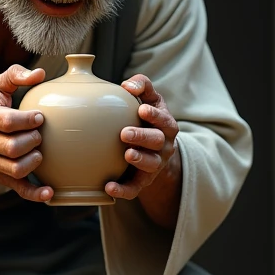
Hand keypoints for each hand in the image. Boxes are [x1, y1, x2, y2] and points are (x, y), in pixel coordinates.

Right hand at [0, 64, 53, 201]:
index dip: (28, 120)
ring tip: (39, 151)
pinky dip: (35, 193)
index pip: (7, 122)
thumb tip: (40, 74)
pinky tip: (50, 191)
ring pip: (16, 169)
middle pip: (13, 147)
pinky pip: (18, 189)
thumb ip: (16, 75)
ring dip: (34, 161)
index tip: (40, 116)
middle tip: (39, 134)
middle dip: (33, 140)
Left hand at [105, 73, 181, 227]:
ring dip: (140, 159)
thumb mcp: (149, 99)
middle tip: (124, 133)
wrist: (153, 149)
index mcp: (166, 125)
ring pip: (151, 164)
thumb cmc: (147, 119)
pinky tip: (109, 187)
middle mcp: (164, 145)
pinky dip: (124, 190)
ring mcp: (155, 164)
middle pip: (157, 141)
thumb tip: (128, 85)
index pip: (164, 120)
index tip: (141, 110)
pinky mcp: (143, 180)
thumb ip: (142, 86)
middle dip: (142, 137)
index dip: (154, 116)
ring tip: (127, 154)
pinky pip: (136, 188)